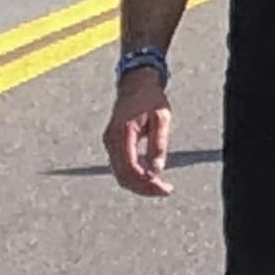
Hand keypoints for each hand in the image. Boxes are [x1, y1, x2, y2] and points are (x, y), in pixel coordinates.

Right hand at [103, 71, 173, 196]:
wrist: (136, 84)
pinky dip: (134, 175)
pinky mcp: (112, 143)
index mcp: (122, 134)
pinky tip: (150, 176)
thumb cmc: (151, 99)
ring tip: (160, 186)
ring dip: (139, 184)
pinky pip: (120, 166)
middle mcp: (111, 141)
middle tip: (165, 190)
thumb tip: (157, 170)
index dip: (147, 183)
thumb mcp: (162, 119)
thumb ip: (158, 144)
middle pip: (123, 175)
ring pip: (120, 173)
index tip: (165, 189)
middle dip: (144, 187)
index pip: (131, 169)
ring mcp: (109, 142)